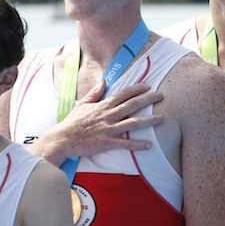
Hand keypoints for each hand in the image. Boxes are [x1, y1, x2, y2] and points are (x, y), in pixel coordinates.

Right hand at [42, 80, 163, 162]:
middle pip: (132, 105)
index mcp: (103, 106)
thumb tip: (104, 80)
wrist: (62, 139)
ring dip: (148, 120)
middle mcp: (108, 116)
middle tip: (162, 95)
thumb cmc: (72, 122)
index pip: (123, 94)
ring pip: (132, 123)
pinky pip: (125, 144)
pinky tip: (149, 144)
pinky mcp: (107, 143)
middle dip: (148, 99)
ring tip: (162, 118)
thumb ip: (95, 92)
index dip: (137, 88)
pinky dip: (137, 144)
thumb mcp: (83, 104)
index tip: (148, 85)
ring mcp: (108, 129)